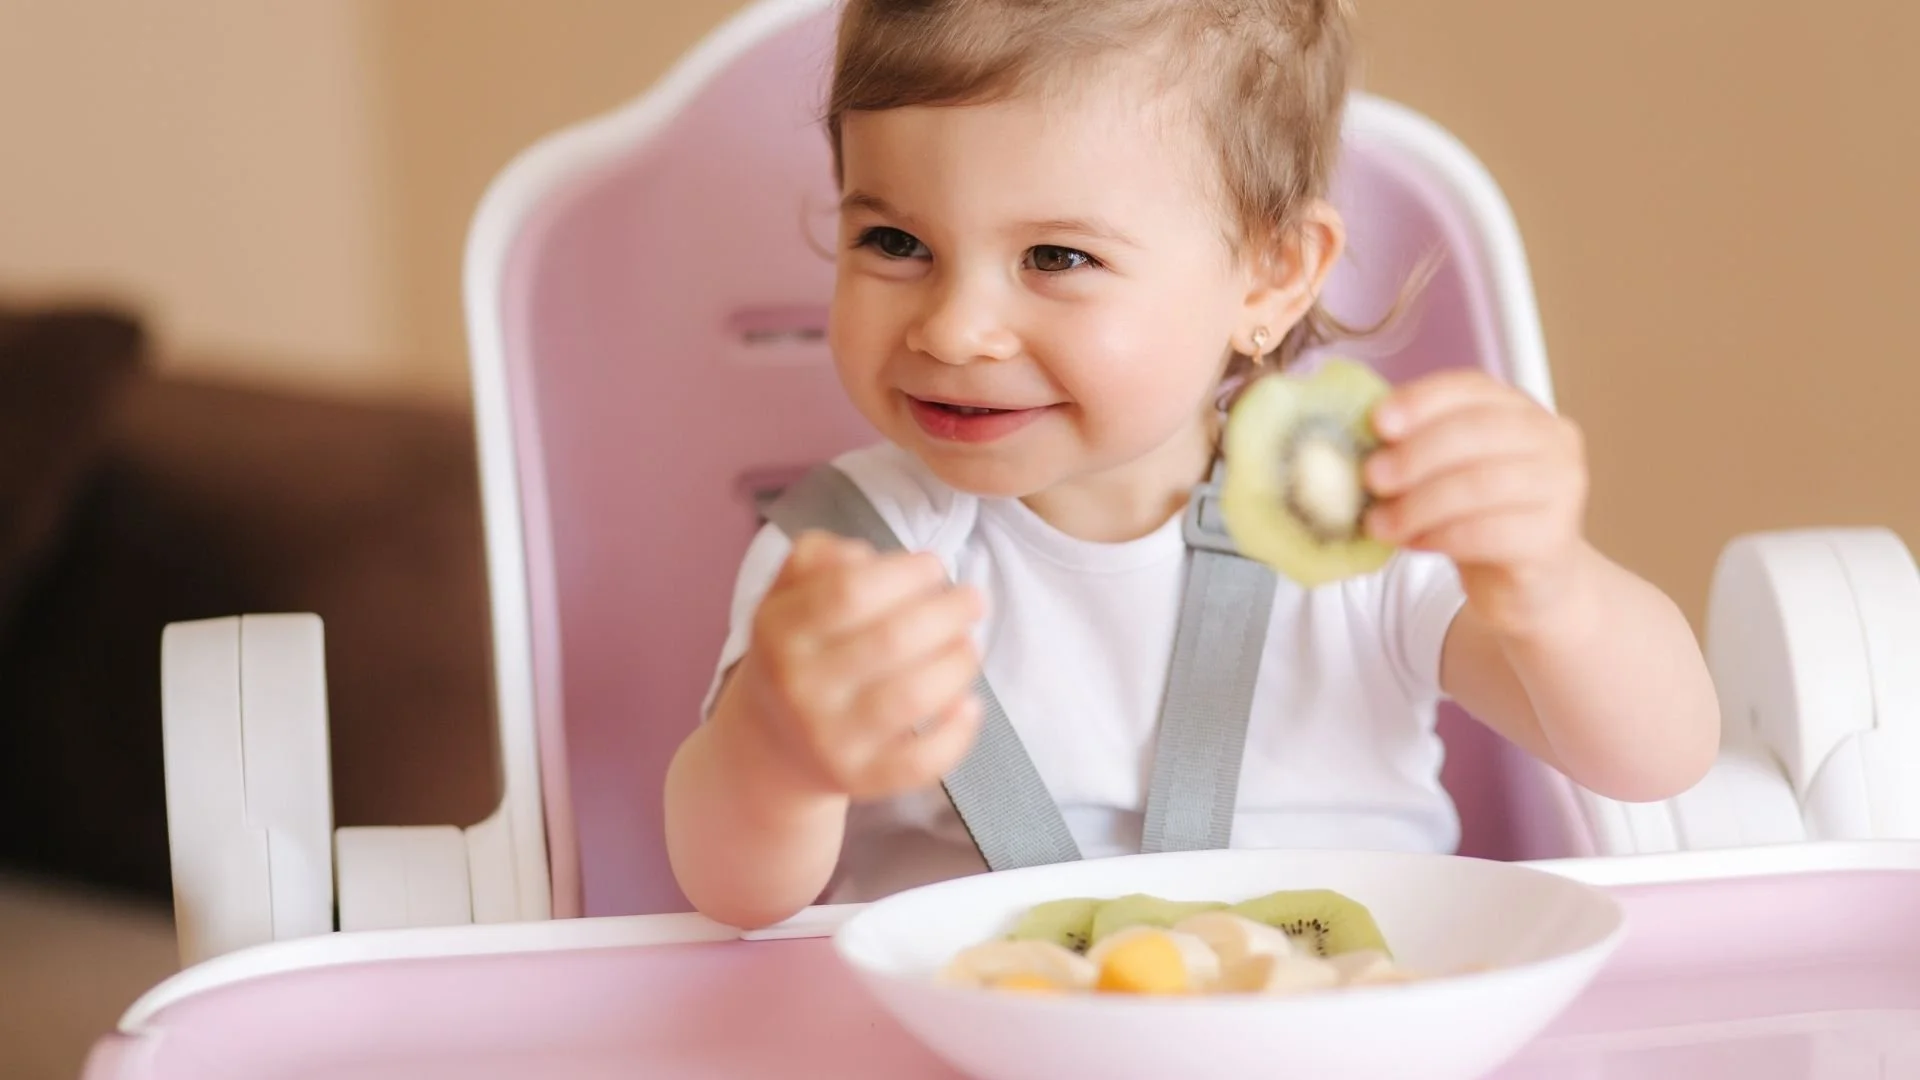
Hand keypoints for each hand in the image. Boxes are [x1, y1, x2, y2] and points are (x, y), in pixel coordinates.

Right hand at [732, 531, 984, 801]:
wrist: (769, 743)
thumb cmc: (798, 651)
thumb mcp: (788, 594)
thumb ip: (818, 557)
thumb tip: (864, 556)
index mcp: (780, 630)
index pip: (849, 591)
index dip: (904, 573)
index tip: (934, 566)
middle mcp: (799, 686)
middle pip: (891, 640)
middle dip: (948, 612)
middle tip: (972, 599)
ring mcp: (829, 738)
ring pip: (913, 696)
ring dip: (958, 663)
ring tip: (970, 645)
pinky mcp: (859, 779)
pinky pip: (920, 762)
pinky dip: (957, 733)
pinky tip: (971, 705)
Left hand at [1361, 369, 1591, 635]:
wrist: (1528, 582)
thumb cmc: (1480, 516)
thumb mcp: (1448, 472)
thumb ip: (1416, 448)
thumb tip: (1357, 441)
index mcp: (1521, 410)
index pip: (1472, 388)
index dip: (1422, 401)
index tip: (1378, 422)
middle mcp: (1551, 440)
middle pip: (1476, 432)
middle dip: (1415, 454)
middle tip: (1371, 478)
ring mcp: (1560, 488)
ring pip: (1479, 484)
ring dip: (1418, 504)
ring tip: (1380, 523)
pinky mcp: (1552, 539)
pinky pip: (1487, 532)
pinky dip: (1441, 537)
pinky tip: (1415, 544)